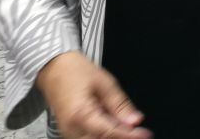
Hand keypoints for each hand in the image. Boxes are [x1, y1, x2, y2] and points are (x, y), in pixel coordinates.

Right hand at [36, 51, 150, 138]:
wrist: (54, 69)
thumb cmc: (76, 71)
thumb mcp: (104, 82)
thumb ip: (119, 104)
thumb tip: (135, 121)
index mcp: (80, 115)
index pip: (109, 132)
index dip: (129, 135)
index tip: (145, 134)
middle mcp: (71, 129)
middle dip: (121, 137)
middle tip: (139, 132)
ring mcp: (68, 133)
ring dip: (112, 136)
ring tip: (127, 126)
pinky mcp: (69, 133)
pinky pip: (88, 138)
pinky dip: (102, 135)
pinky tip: (114, 125)